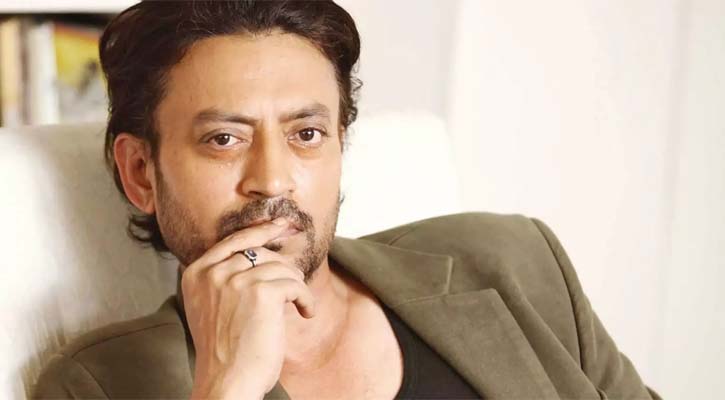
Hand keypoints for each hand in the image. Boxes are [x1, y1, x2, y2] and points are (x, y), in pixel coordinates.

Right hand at [183, 217, 315, 398]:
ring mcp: (235, 279)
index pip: (234, 240)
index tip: (282, 225)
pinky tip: (305, 313)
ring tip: (299, 307)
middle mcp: (212, 272)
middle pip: (261, 251)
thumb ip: (226, 279)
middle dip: (285, 267)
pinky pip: (295, 284)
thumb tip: (264, 254)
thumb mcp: (213, 307)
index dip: (261, 230)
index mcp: (196, 273)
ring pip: (281, 267)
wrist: (226, 382)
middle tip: (297, 285)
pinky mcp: (261, 292)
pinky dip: (306, 299)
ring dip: (297, 287)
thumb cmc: (224, 352)